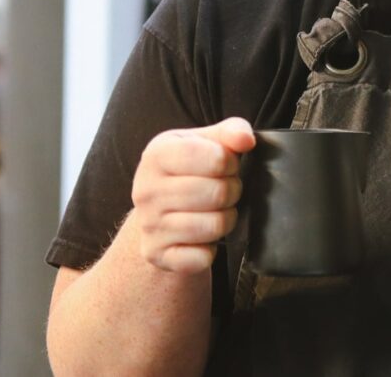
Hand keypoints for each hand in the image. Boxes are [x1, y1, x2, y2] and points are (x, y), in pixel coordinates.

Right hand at [130, 117, 255, 273]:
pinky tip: (202, 237)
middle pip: (218, 194)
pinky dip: (211, 249)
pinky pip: (202, 257)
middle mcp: (146, 190)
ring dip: (226, 219)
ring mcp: (149, 225)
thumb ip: (230, 132)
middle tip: (225, 191)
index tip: (227, 165)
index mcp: (157, 154)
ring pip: (215, 226)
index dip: (232, 163)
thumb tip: (245, 139)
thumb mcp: (205, 142)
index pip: (217, 158)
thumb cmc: (187, 172)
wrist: (156, 215)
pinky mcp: (157, 255)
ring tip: (216, 211)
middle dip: (232, 192)